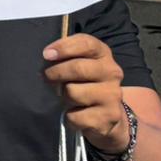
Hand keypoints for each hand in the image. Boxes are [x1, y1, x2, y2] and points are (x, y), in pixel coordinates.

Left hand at [43, 33, 128, 153]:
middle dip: (55, 73)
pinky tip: (74, 113)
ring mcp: (113, 95)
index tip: (46, 54)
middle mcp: (112, 72)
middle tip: (47, 77)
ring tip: (66, 97)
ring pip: (73, 92)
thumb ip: (64, 55)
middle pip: (77, 68)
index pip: (86, 43)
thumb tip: (47, 56)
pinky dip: (69, 116)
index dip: (63, 47)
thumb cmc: (83, 82)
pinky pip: (75, 116)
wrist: (107, 114)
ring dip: (62, 96)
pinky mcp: (109, 117)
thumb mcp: (76, 62)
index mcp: (103, 54)